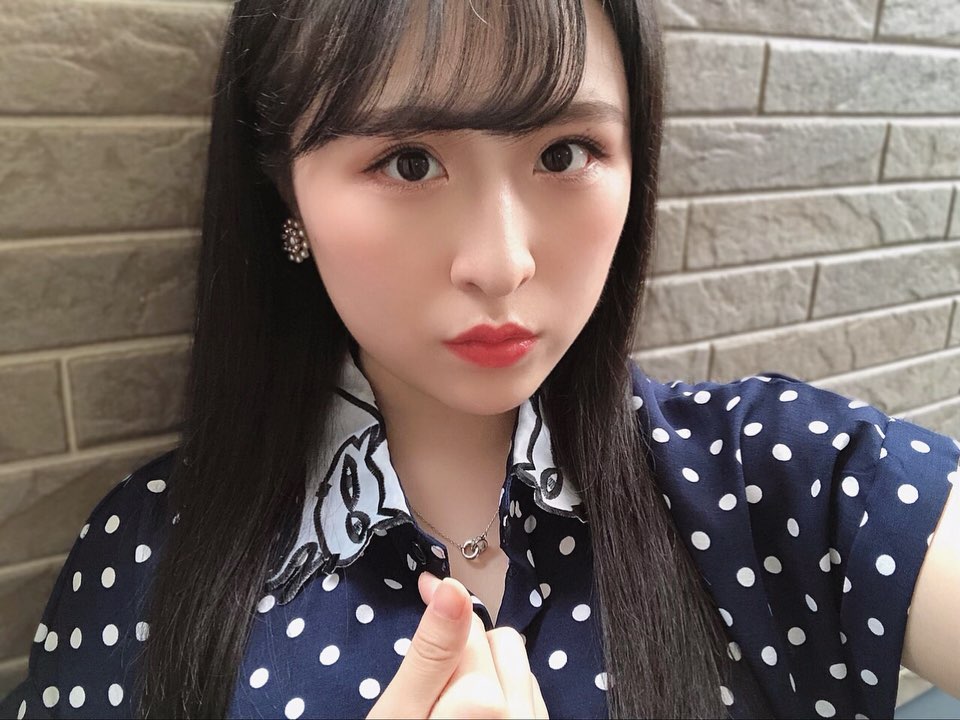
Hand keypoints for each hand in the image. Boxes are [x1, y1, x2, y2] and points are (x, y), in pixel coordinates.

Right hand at [366, 572, 548, 718]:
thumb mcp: (400, 712)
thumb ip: (430, 654)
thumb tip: (454, 588)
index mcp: (484, 704)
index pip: (469, 628)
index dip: (441, 608)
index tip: (425, 587)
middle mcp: (521, 716)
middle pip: (503, 644)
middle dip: (467, 651)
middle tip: (431, 681)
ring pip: (521, 670)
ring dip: (491, 673)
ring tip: (452, 702)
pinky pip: (533, 702)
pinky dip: (508, 699)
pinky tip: (476, 717)